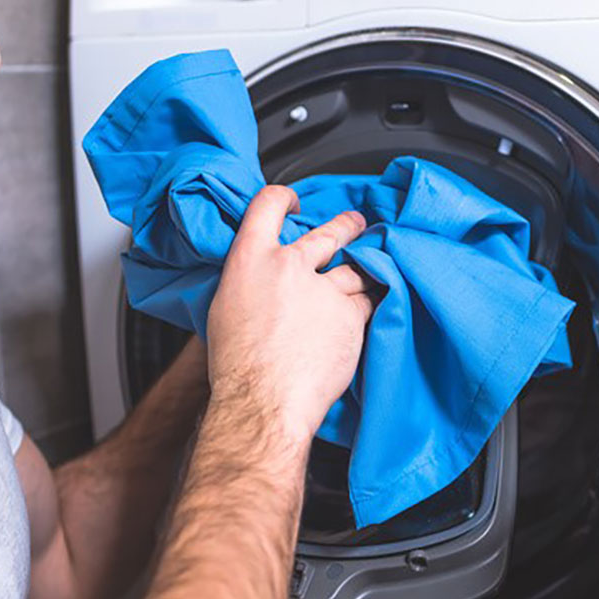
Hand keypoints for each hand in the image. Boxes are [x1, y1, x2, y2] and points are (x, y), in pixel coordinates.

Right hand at [206, 185, 372, 443]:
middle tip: (355, 223)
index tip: (294, 202)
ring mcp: (325, 289)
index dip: (284, 198)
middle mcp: (289, 266)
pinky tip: (372, 308)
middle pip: (329, 231)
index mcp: (250, 260)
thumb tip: (258, 283)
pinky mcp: (351, 315)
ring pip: (355, 269)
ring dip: (364, 267)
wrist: (264, 401)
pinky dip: (370, 303)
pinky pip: (369, 301)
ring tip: (373, 268)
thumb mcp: (225, 311)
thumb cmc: (238, 367)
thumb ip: (248, 284)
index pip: (268, 205)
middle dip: (346, 225)